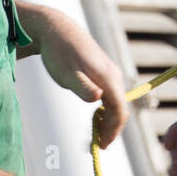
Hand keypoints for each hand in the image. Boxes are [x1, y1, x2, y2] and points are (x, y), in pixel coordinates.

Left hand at [31, 7, 128, 145]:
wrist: (56, 30)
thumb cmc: (59, 53)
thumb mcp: (67, 73)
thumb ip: (83, 87)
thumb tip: (99, 99)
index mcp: (108, 77)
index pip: (119, 110)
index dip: (113, 130)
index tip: (102, 145)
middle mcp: (114, 75)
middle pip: (120, 108)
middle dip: (112, 129)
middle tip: (98, 145)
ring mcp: (110, 72)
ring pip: (116, 102)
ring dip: (109, 120)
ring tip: (97, 135)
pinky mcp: (103, 72)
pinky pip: (111, 95)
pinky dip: (106, 110)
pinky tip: (96, 117)